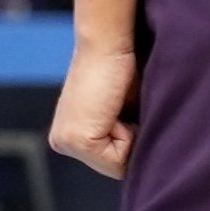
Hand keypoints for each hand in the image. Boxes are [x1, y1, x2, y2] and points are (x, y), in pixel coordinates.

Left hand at [51, 41, 138, 181]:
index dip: (131, 139)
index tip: (123, 108)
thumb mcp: (121, 112)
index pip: (112, 161)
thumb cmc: (120, 68)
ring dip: (130, 137)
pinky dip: (129, 135)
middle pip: (114, 166)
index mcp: (68, 136)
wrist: (109, 43)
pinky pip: (119, 159)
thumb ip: (123, 136)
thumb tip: (147, 158)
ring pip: (119, 165)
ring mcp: (66, 142)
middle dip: (130, 141)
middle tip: (120, 107)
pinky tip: (114, 107)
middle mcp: (61, 142)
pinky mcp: (78, 140)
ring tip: (117, 106)